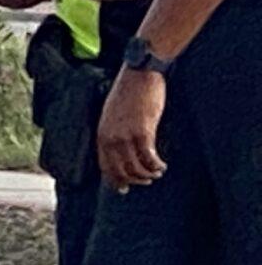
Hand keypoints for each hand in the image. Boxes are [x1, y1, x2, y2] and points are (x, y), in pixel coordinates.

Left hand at [98, 66, 167, 189]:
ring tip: (157, 173)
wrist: (139, 74)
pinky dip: (156, 165)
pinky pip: (149, 158)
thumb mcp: (113, 115)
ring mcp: (126, 136)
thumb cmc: (129, 92)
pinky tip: (162, 166)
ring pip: (135, 167)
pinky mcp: (143, 132)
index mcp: (102, 135)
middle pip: (120, 170)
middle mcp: (111, 139)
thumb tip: (121, 149)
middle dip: (134, 180)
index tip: (123, 189)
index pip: (105, 166)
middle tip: (146, 181)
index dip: (114, 180)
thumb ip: (114, 132)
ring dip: (147, 174)